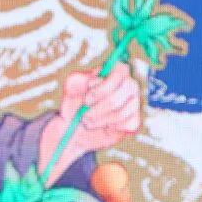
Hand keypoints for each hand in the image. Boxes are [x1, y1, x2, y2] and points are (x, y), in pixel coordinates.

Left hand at [39, 62, 140, 184]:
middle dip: (103, 108)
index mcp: (114, 74)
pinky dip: (113, 128)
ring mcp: (133, 104)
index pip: (121, 71)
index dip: (106, 87)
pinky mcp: (132, 123)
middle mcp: (127, 87)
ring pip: (127, 110)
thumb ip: (77, 80)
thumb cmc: (70, 106)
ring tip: (89, 122)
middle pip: (127, 93)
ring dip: (104, 120)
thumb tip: (87, 78)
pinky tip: (101, 128)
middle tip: (86, 116)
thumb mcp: (69, 89)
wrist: (72, 130)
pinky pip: (130, 124)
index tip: (88, 99)